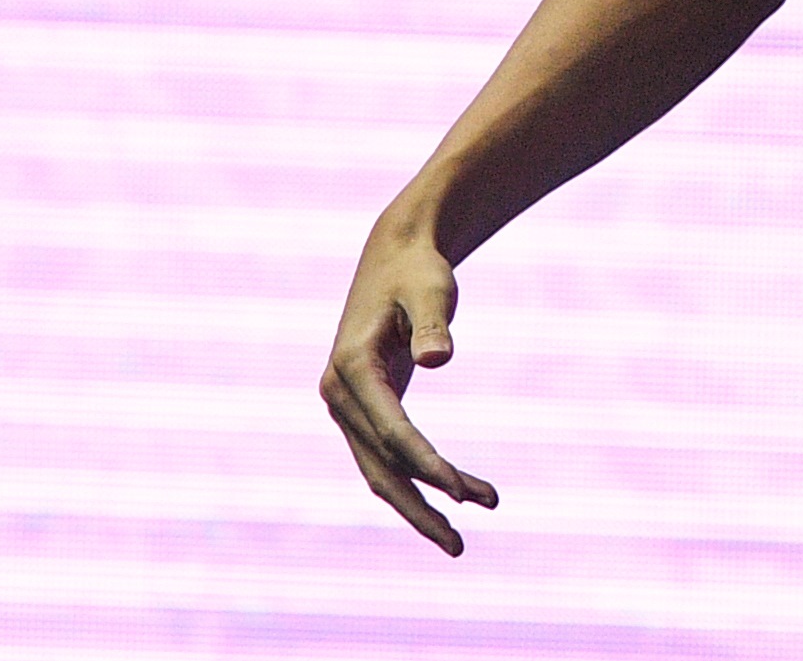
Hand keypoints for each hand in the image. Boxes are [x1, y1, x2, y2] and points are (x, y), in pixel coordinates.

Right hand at [326, 215, 499, 553]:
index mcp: (352, 367)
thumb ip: (433, 324)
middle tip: (460, 547)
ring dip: (420, 505)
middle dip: (420, 509)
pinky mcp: (363, 409)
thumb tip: (437, 360)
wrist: (397, 255)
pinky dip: (417, 480)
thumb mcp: (431, 290)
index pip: (392, 431)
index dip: (428, 465)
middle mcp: (339, 394)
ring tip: (461, 540)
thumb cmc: (419, 270)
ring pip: (380, 471)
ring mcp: (347, 406)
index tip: (463, 492)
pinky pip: (387, 457)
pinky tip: (453, 494)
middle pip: (379, 467)